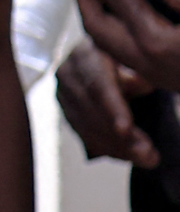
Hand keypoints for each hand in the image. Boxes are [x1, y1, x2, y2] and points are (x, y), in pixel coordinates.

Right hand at [58, 46, 159, 164]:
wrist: (110, 58)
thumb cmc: (128, 59)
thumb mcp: (134, 58)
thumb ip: (137, 69)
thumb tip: (139, 83)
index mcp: (85, 53)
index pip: (96, 83)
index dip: (111, 107)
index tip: (126, 129)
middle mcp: (68, 73)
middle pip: (89, 109)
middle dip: (118, 136)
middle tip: (147, 155)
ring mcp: (63, 93)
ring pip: (85, 126)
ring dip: (116, 146)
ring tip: (146, 158)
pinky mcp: (66, 110)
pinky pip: (85, 134)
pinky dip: (107, 147)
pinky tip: (128, 155)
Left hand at [75, 0, 179, 95]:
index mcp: (159, 41)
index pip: (117, 0)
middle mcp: (148, 61)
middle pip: (96, 26)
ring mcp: (151, 74)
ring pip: (105, 43)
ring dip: (95, 14)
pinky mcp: (159, 79)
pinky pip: (120, 52)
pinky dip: (111, 29)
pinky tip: (119, 11)